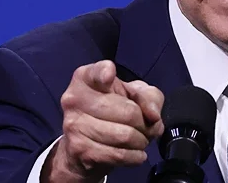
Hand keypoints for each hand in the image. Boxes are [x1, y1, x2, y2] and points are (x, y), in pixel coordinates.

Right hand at [41, 60, 164, 182]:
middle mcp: (74, 99)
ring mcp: (74, 125)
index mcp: (85, 78)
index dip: (105, 73)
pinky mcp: (79, 149)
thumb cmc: (112, 111)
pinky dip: (134, 156)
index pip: (96, 72)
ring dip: (141, 141)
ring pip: (124, 135)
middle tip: (146, 127)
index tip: (110, 77)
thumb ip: (149, 97)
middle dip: (145, 123)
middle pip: (127, 112)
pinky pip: (118, 154)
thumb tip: (153, 116)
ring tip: (141, 140)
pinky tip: (136, 153)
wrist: (85, 146)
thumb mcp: (135, 95)